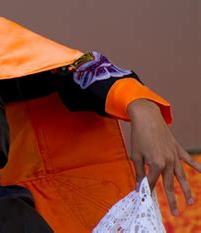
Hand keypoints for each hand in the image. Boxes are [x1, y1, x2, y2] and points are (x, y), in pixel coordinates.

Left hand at [128, 98, 200, 215]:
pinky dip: (196, 166)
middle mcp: (168, 161)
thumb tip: (138, 187)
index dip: (148, 190)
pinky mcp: (178, 148)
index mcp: (156, 164)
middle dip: (171, 200)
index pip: (153, 182)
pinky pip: (188, 159)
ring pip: (181, 176)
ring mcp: (174, 155)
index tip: (146, 199)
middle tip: (175, 214)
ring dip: (186, 190)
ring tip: (190, 203)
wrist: (146, 117)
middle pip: (169, 184)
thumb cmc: (138, 136)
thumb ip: (138, 172)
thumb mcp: (135, 155)